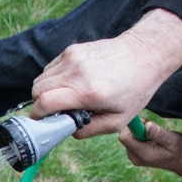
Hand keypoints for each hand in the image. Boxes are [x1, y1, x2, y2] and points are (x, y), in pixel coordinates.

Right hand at [31, 9, 181, 137]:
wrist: (145, 53)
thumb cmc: (135, 88)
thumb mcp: (117, 120)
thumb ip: (88, 131)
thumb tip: (66, 130)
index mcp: (87, 92)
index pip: (44, 103)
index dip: (38, 115)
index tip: (43, 121)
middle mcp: (76, 73)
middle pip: (37, 91)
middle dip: (39, 105)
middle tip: (54, 111)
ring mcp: (72, 58)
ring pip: (40, 79)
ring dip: (45, 92)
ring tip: (63, 97)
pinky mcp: (72, 50)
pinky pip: (50, 69)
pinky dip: (53, 79)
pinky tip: (69, 83)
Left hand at [118, 119, 181, 177]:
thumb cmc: (181, 150)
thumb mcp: (172, 139)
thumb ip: (158, 133)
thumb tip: (147, 125)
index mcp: (142, 154)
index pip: (124, 137)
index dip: (132, 126)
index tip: (145, 121)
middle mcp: (135, 157)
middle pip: (125, 137)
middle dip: (136, 128)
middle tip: (152, 127)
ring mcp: (134, 157)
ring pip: (128, 138)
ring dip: (139, 132)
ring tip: (154, 135)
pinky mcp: (135, 155)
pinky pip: (132, 141)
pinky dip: (140, 136)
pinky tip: (152, 139)